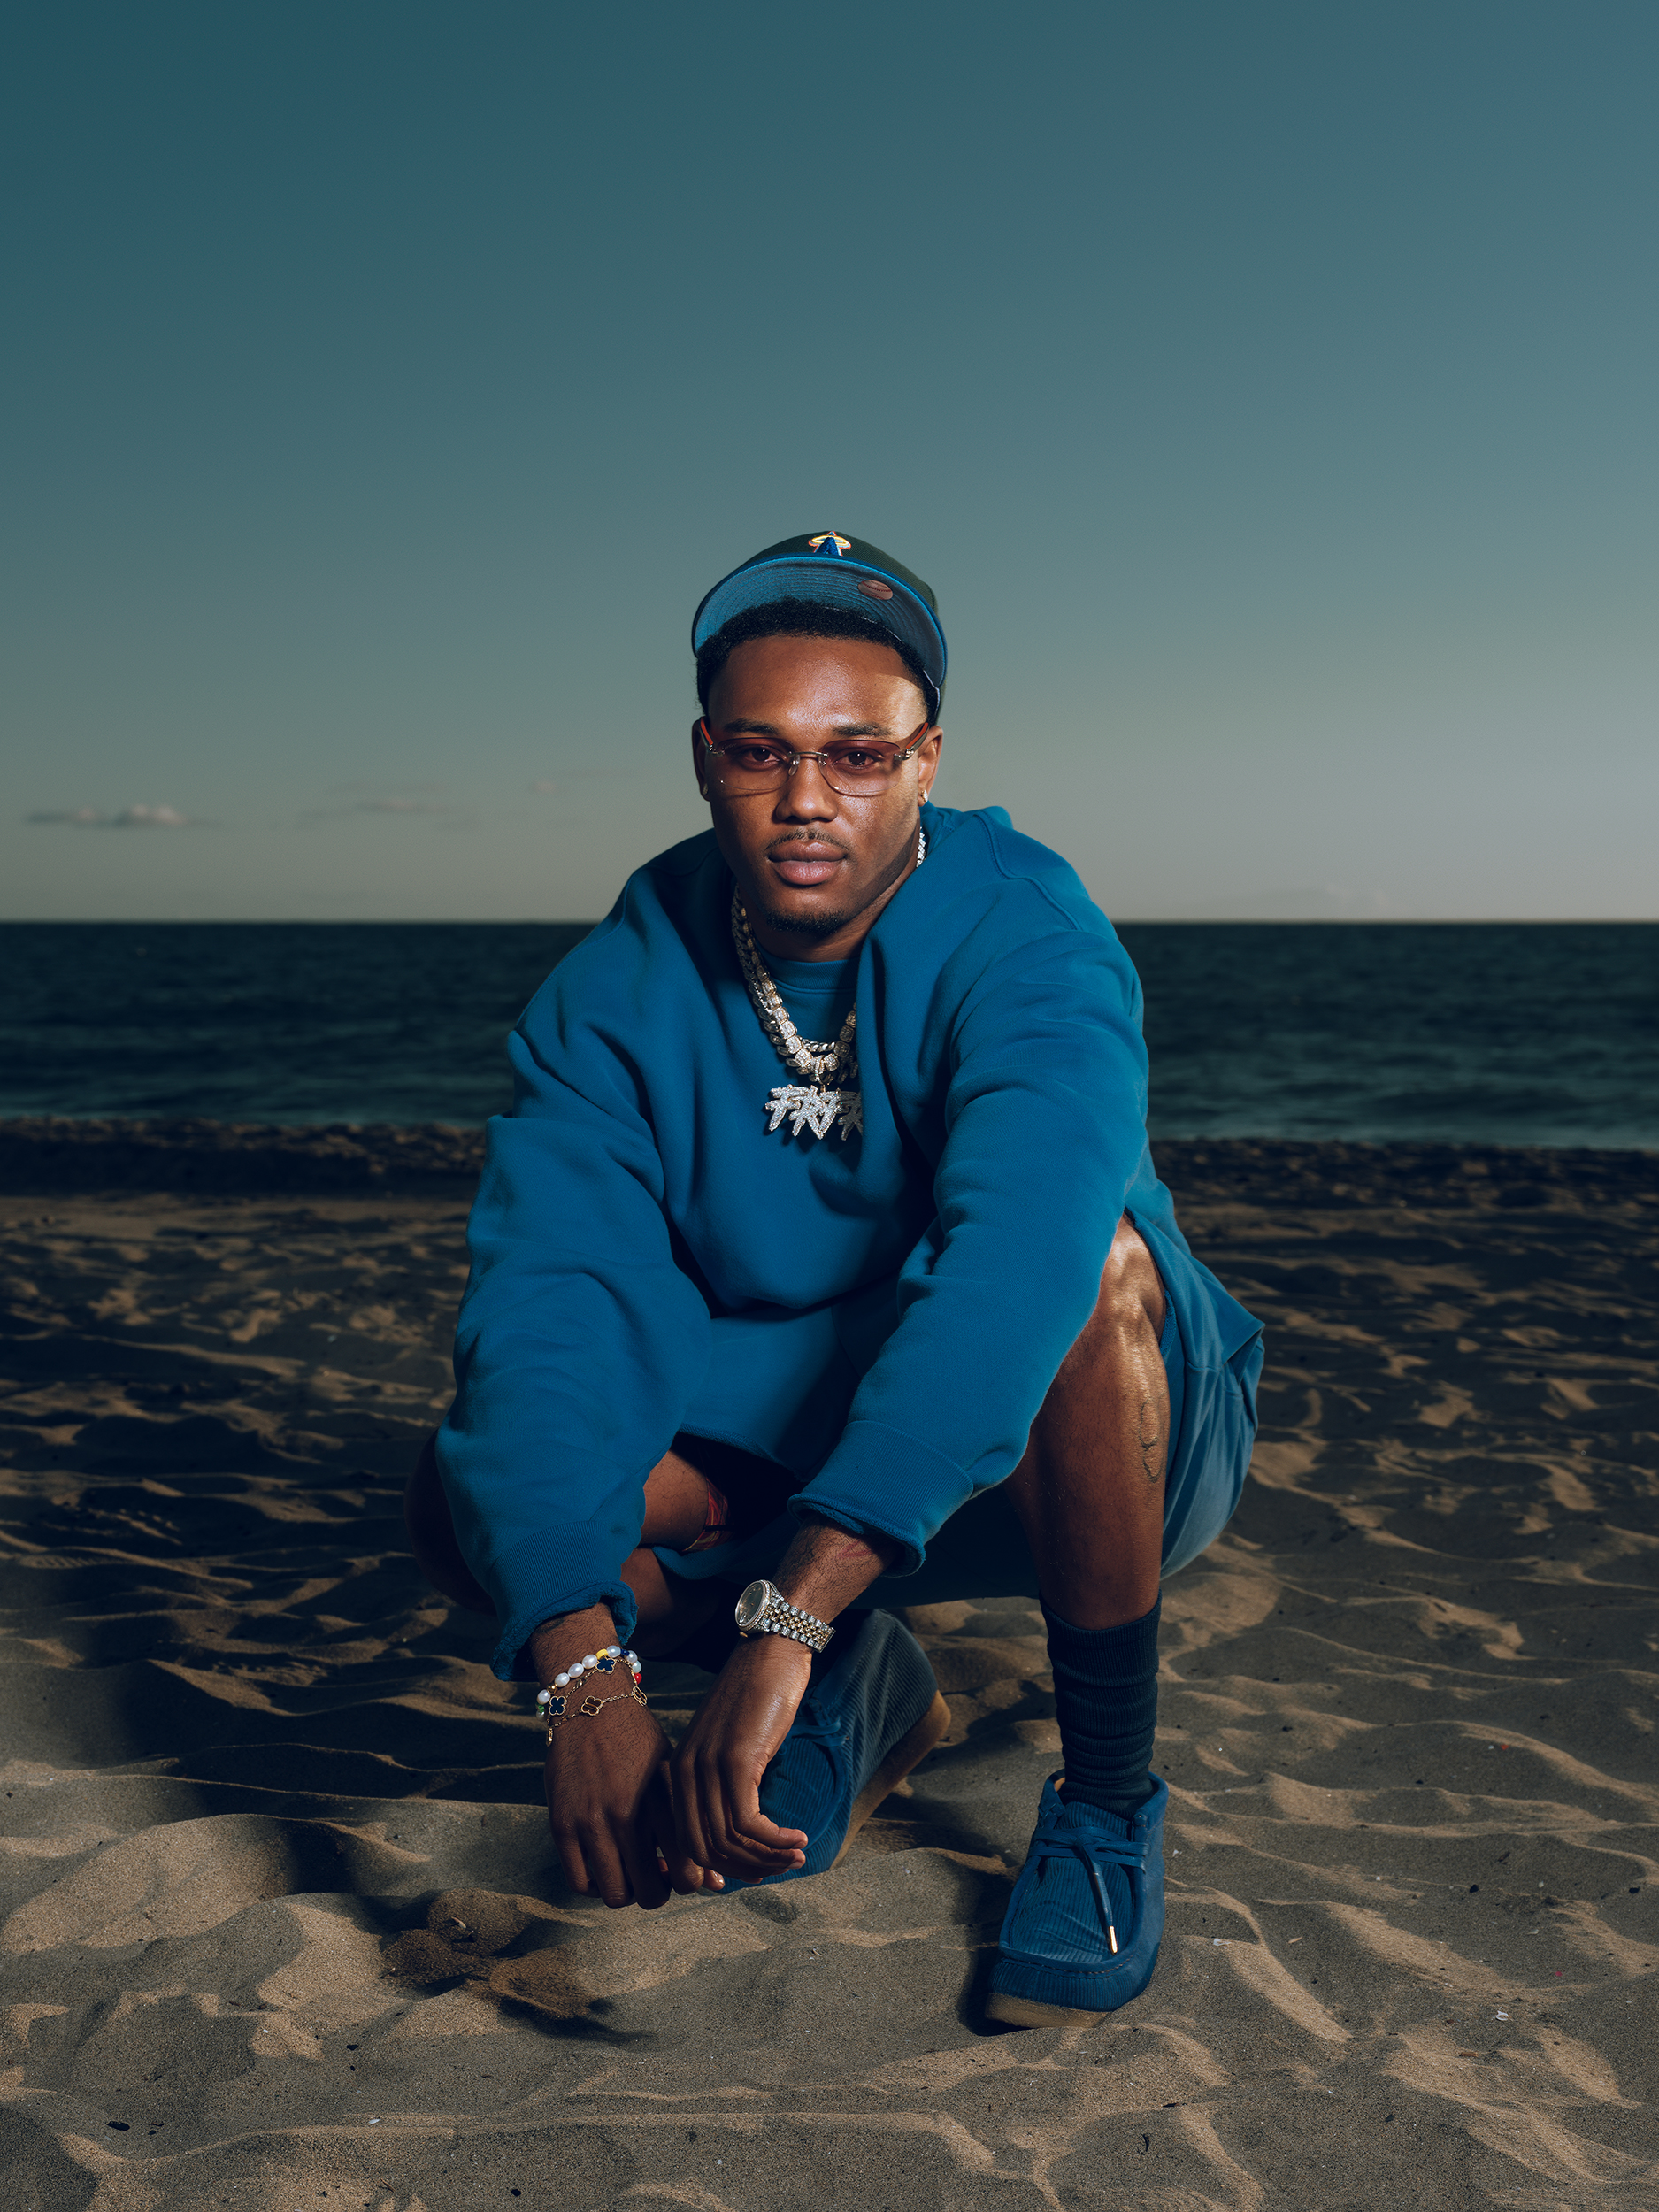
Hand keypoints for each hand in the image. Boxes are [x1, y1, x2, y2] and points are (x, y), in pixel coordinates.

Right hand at [531, 1604, 716, 1909]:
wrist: (591, 1703)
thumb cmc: (639, 1742)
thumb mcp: (671, 1776)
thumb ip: (689, 1827)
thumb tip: (718, 1884)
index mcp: (662, 1802)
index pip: (687, 1872)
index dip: (690, 1882)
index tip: (684, 1871)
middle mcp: (627, 1816)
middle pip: (650, 1893)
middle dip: (658, 1892)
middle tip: (657, 1876)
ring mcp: (591, 1823)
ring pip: (615, 1894)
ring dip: (626, 1891)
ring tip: (629, 1871)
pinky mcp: (562, 1825)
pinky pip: (579, 1883)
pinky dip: (593, 1885)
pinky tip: (602, 1865)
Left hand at [671, 1632, 815, 1880]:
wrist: (771, 1650)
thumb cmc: (759, 1696)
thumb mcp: (733, 1744)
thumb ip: (727, 1783)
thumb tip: (743, 1833)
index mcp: (682, 1770)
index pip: (687, 1842)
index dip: (720, 1869)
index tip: (754, 1873)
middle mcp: (687, 1771)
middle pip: (705, 1850)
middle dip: (746, 1869)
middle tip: (782, 1867)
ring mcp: (709, 1766)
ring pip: (729, 1841)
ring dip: (767, 1858)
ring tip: (796, 1855)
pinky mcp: (736, 1760)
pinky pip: (749, 1823)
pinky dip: (775, 1841)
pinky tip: (797, 1838)